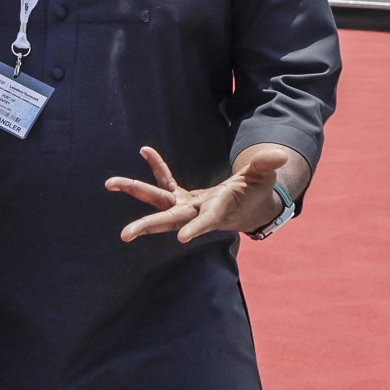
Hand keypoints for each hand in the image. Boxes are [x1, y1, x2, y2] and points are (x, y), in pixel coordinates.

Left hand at [111, 144, 287, 242]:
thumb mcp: (263, 178)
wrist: (249, 207)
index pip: (206, 222)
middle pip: (170, 220)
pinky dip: (157, 167)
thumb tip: (279, 154)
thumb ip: (266, 166)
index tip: (184, 239)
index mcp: (219, 211)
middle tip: (125, 234)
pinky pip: (166, 182)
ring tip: (110, 182)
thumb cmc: (257, 193)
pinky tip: (145, 150)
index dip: (197, 228)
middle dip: (148, 225)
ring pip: (158, 202)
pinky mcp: (184, 199)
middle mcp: (197, 212)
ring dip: (135, 191)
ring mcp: (188, 207)